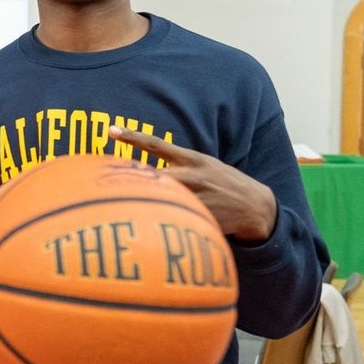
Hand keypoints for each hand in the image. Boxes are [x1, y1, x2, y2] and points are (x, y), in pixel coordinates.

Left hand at [109, 125, 276, 241]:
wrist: (256, 207)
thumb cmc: (222, 184)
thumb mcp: (204, 165)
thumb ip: (177, 163)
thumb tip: (144, 168)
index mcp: (192, 159)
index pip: (157, 145)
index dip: (133, 137)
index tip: (110, 130)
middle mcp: (192, 175)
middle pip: (153, 176)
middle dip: (133, 180)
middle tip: (107, 181)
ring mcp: (197, 196)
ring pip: (162, 199)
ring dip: (145, 204)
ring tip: (127, 211)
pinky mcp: (203, 216)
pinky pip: (177, 219)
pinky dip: (165, 224)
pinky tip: (157, 233)